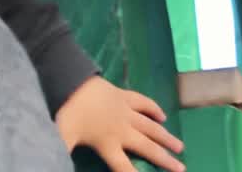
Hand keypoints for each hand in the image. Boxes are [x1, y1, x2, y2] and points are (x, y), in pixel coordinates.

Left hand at [55, 76, 185, 171]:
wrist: (70, 80)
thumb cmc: (66, 111)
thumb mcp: (63, 138)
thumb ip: (63, 155)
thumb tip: (60, 166)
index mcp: (108, 143)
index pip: (124, 167)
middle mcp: (122, 129)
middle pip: (148, 147)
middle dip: (165, 159)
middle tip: (182, 167)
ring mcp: (125, 110)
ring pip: (151, 126)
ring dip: (166, 137)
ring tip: (180, 146)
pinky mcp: (124, 94)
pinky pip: (144, 103)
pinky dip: (154, 109)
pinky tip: (162, 116)